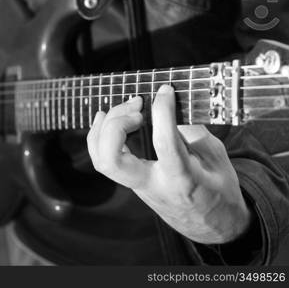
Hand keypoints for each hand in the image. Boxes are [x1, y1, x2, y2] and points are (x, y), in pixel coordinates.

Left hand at [87, 85, 251, 243]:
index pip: (164, 144)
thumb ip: (196, 134)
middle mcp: (152, 185)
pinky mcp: (130, 181)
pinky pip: (102, 160)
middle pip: (112, 159)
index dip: (162, 113)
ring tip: (127, 107)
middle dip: (117, 124)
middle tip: (138, 104)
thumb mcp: (219, 162)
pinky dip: (98, 136)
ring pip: (101, 160)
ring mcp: (136, 185)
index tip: (165, 91)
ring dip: (105, 127)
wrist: (208, 226)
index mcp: (181, 180)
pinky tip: (106, 117)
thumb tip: (171, 111)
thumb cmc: (217, 194)